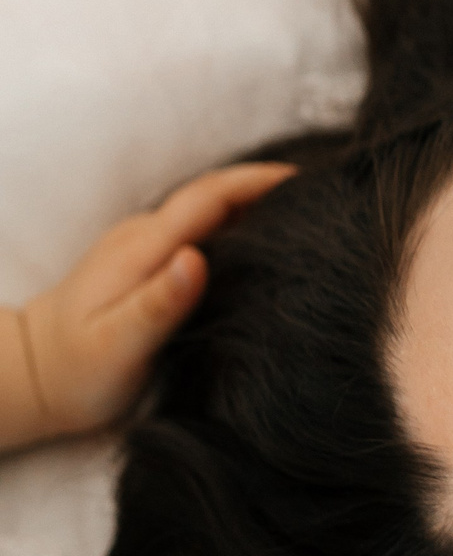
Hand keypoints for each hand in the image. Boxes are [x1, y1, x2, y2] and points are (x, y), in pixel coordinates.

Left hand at [3, 161, 292, 448]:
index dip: (259, 182)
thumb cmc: (76, 371)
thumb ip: (159, 302)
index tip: (307, 179)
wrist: (27, 376)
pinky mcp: (143, 264)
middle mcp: (143, 237)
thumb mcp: (118, 345)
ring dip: (252, 207)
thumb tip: (196, 259)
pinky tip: (258, 249)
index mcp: (144, 249)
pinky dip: (234, 229)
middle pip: (213, 196)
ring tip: (303, 219)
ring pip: (206, 213)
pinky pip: (197, 232)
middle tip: (321, 198)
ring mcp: (141, 248)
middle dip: (266, 188)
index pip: (210, 197)